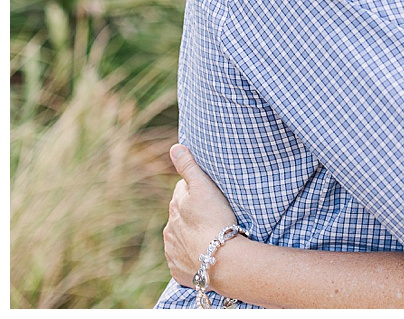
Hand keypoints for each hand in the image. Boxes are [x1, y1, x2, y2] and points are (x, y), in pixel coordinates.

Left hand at [163, 144, 238, 286]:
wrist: (219, 259)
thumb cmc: (215, 219)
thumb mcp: (204, 187)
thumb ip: (189, 166)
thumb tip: (174, 147)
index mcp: (176, 206)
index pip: (181, 190)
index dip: (195, 190)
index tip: (208, 194)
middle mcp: (169, 228)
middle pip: (180, 215)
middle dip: (191, 213)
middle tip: (212, 215)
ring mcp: (172, 251)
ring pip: (180, 238)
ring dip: (191, 235)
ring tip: (210, 236)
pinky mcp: (178, 269)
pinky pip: (183, 259)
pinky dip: (191, 256)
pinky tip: (205, 253)